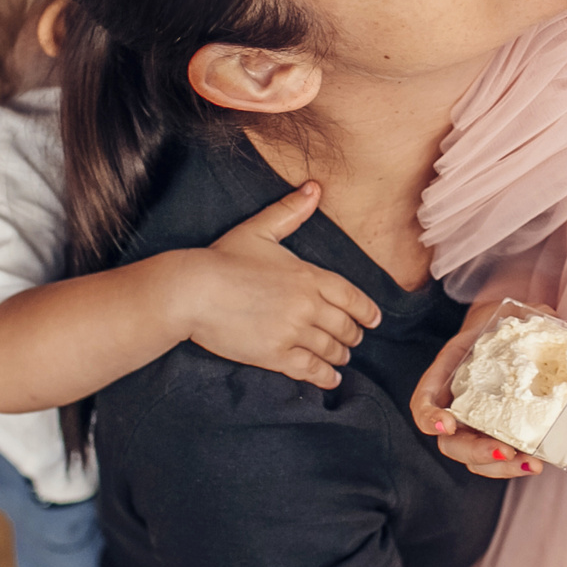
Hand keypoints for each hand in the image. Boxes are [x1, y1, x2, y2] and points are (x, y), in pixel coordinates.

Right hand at [175, 183, 383, 389]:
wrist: (192, 291)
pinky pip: (311, 370)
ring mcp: (293, 332)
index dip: (367, 311)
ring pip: (331, 349)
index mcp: (309, 276)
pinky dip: (325, 376)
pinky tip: (331, 378)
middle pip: (345, 326)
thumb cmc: (222, 258)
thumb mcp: (259, 230)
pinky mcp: (276, 355)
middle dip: (353, 335)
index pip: (352, 297)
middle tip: (354, 340)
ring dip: (340, 355)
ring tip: (341, 358)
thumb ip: (290, 212)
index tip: (374, 320)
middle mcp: (308, 305)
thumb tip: (314, 188)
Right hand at [410, 298, 540, 478]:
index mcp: (448, 372)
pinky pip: (499, 458)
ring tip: (530, 464)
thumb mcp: (514, 313)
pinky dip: (515, 466)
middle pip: (450, 442)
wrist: (511, 335)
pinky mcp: (498, 435)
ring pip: (474, 459)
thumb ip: (531, 315)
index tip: (448, 424)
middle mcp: (456, 405)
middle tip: (504, 451)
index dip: (429, 416)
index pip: (424, 400)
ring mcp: (475, 424)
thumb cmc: (505, 324)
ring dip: (499, 468)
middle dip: (475, 452)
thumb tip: (555, 321)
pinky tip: (537, 462)